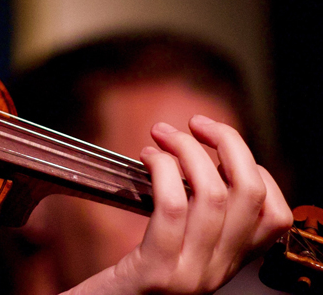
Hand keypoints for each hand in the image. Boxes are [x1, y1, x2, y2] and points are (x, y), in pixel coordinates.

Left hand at [66, 115, 292, 294]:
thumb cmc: (124, 276)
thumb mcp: (173, 246)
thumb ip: (193, 216)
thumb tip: (197, 156)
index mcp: (226, 264)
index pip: (275, 215)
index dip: (255, 168)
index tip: (219, 146)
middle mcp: (218, 272)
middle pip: (249, 194)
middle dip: (229, 144)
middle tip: (195, 124)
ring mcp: (191, 276)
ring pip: (212, 194)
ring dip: (186, 149)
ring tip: (161, 135)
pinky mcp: (155, 273)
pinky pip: (171, 207)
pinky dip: (163, 170)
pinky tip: (147, 158)